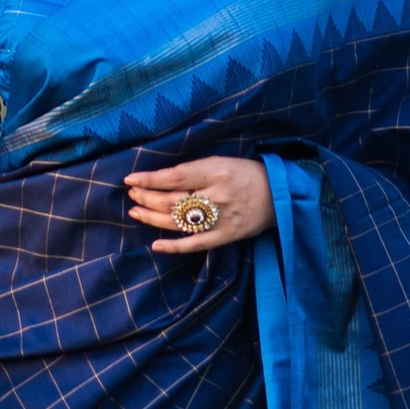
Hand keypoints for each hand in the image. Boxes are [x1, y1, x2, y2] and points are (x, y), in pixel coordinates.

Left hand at [123, 156, 273, 253]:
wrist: (278, 195)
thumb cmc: (246, 174)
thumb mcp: (222, 161)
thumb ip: (195, 169)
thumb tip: (161, 178)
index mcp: (215, 171)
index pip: (174, 176)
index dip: (149, 180)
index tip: (130, 179)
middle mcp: (216, 195)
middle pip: (172, 200)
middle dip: (147, 197)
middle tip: (133, 194)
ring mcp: (220, 218)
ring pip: (178, 222)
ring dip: (152, 218)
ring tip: (136, 212)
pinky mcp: (225, 236)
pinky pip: (195, 245)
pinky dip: (174, 247)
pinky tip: (156, 245)